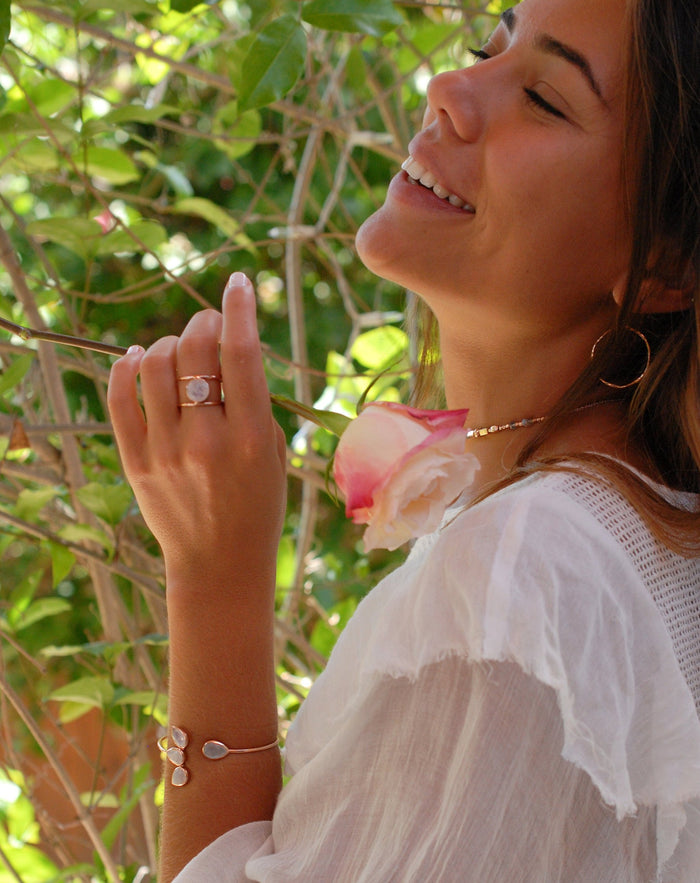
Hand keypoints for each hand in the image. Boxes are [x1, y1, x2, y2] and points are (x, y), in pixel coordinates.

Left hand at [108, 273, 286, 593]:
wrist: (220, 563)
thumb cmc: (258, 505)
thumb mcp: (274, 452)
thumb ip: (253, 401)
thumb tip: (225, 345)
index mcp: (252, 436)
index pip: (242, 354)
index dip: (238, 309)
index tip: (236, 282)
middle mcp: (207, 439)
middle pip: (194, 350)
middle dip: (203, 324)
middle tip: (209, 326)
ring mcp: (165, 450)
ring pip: (153, 364)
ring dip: (168, 343)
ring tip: (180, 351)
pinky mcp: (135, 461)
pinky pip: (119, 397)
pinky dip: (124, 367)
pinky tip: (134, 358)